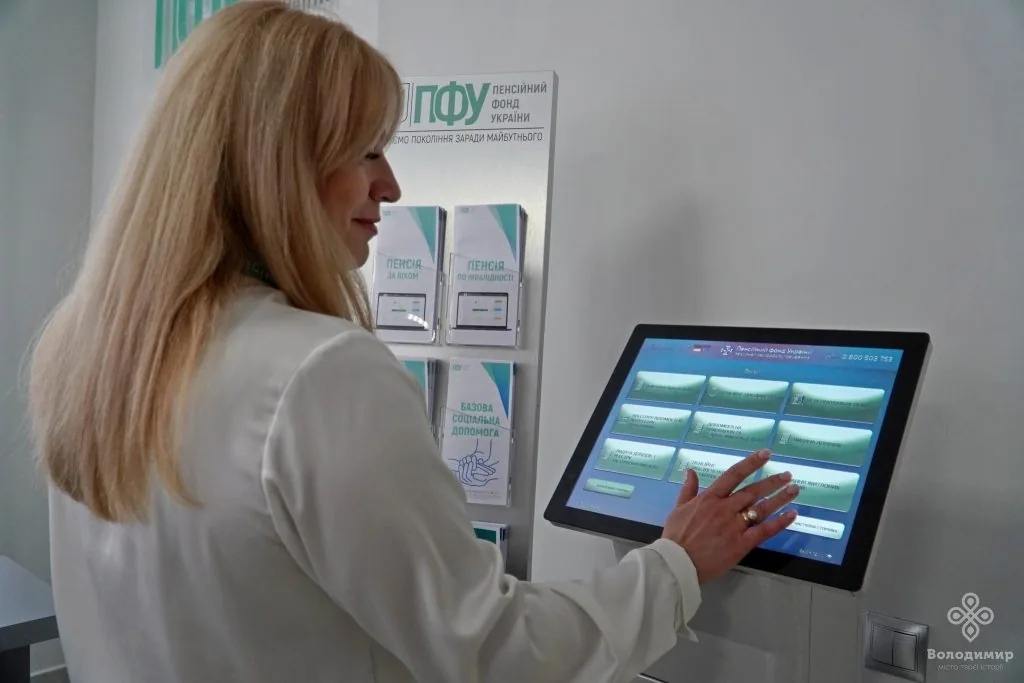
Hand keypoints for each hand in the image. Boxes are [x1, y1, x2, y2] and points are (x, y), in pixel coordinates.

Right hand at [661, 449, 798, 583]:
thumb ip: (688, 489)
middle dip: (772, 482)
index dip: (751, 463)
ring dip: (779, 498)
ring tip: (794, 490)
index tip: (766, 454)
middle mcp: (724, 508)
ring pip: (761, 508)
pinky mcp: (741, 544)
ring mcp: (734, 526)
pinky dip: (779, 522)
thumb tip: (691, 470)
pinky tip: (792, 515)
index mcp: (709, 498)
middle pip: (752, 491)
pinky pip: (764, 531)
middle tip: (788, 475)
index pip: (734, 475)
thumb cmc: (676, 536)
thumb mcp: (678, 508)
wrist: (678, 563)